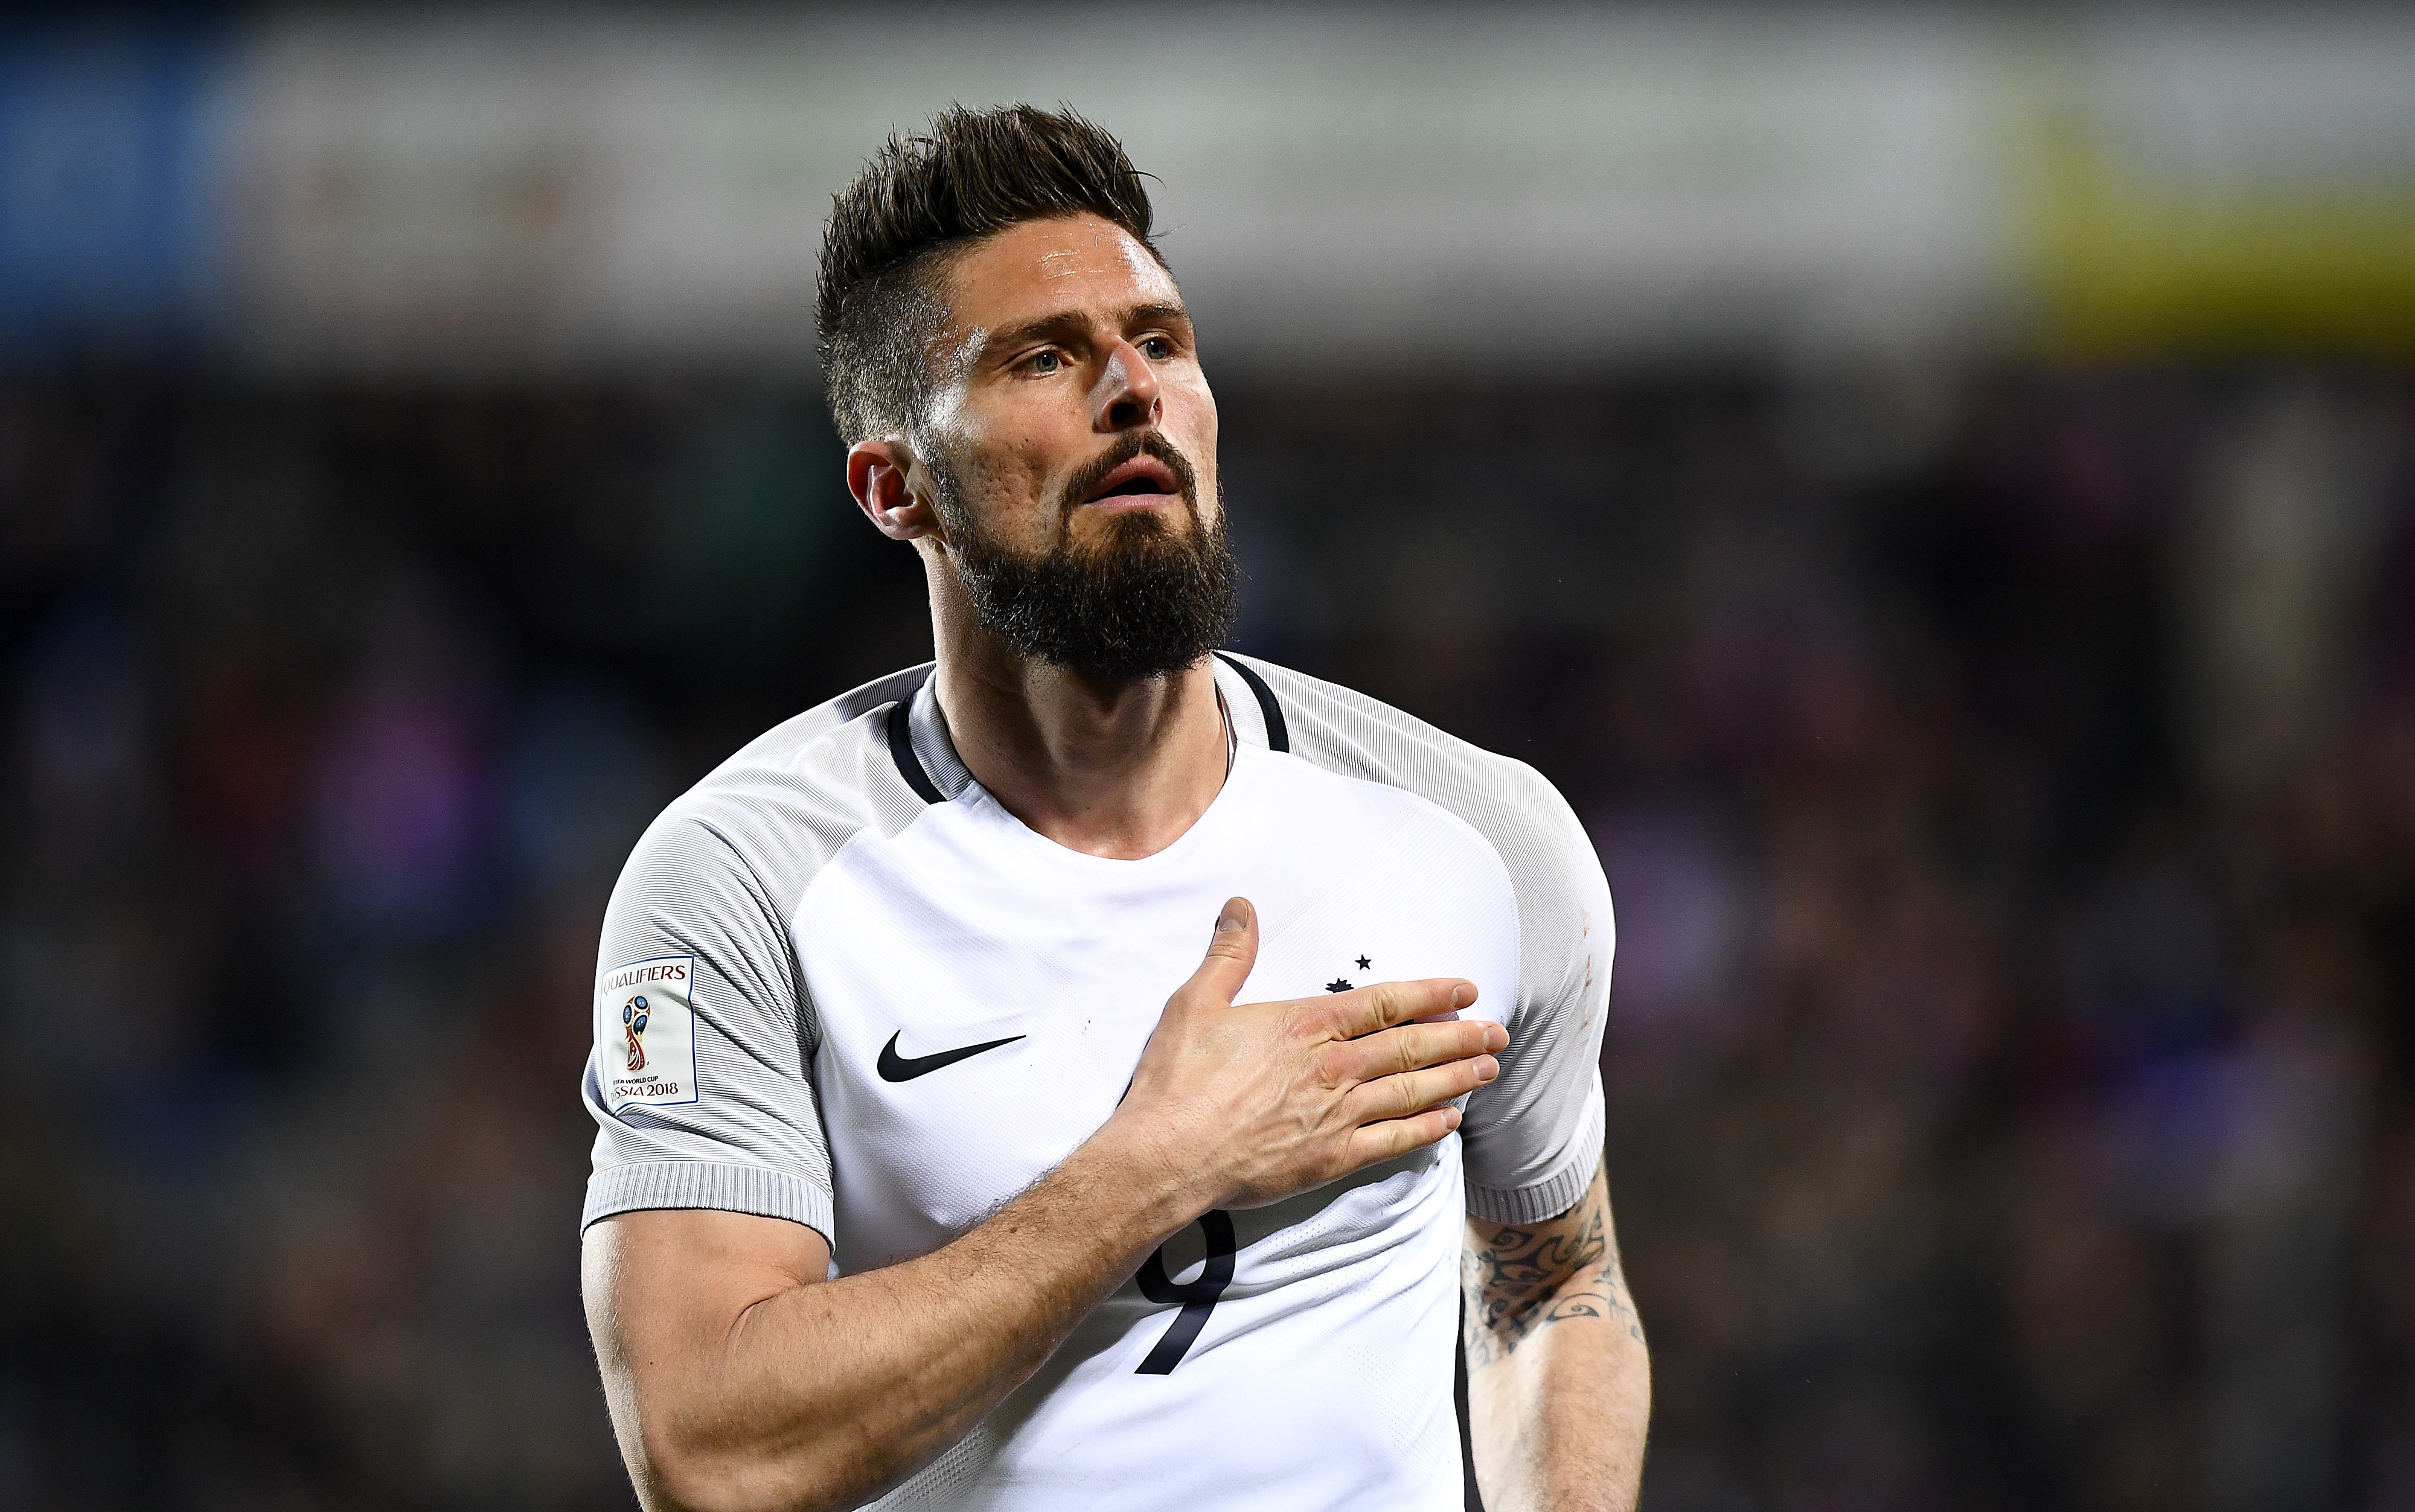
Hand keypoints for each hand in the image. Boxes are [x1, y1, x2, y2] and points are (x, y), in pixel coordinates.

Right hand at [1109, 896, 1505, 1213]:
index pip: (1385, 1003)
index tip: (1465, 991)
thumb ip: (1228, 954)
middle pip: (1411, 1047)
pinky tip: (1450, 1123)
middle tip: (1497, 1034)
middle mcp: (1333, 1067)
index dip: (1431, 995)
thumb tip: (1241, 906)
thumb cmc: (1177, 1080)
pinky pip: (1393, 1141)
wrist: (1167, 1154)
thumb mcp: (1195, 1002)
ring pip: (1411, 1091)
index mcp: (1306, 1024)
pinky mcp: (1331, 1159)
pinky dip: (1426, 1130)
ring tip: (1489, 1070)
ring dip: (1456, 1079)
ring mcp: (1337, 1115)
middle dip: (1460, 1038)